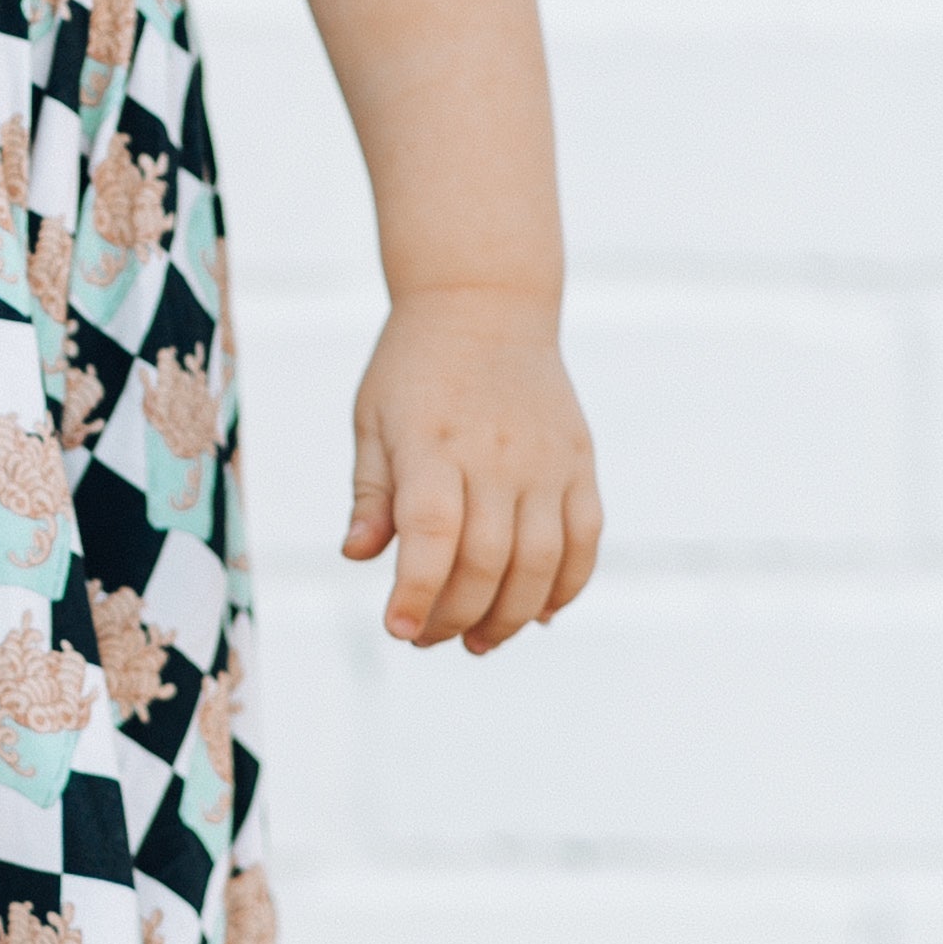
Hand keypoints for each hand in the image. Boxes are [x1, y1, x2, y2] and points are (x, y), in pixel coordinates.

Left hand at [343, 292, 600, 652]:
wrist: (484, 303)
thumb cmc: (414, 369)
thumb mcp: (372, 420)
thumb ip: (371, 492)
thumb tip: (358, 556)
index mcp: (433, 443)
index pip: (430, 534)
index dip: (417, 592)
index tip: (399, 630)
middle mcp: (496, 455)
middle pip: (488, 560)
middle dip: (457, 616)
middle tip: (430, 640)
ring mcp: (547, 460)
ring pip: (542, 562)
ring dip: (512, 616)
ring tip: (480, 640)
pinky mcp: (580, 462)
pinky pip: (584, 540)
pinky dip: (566, 585)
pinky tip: (539, 612)